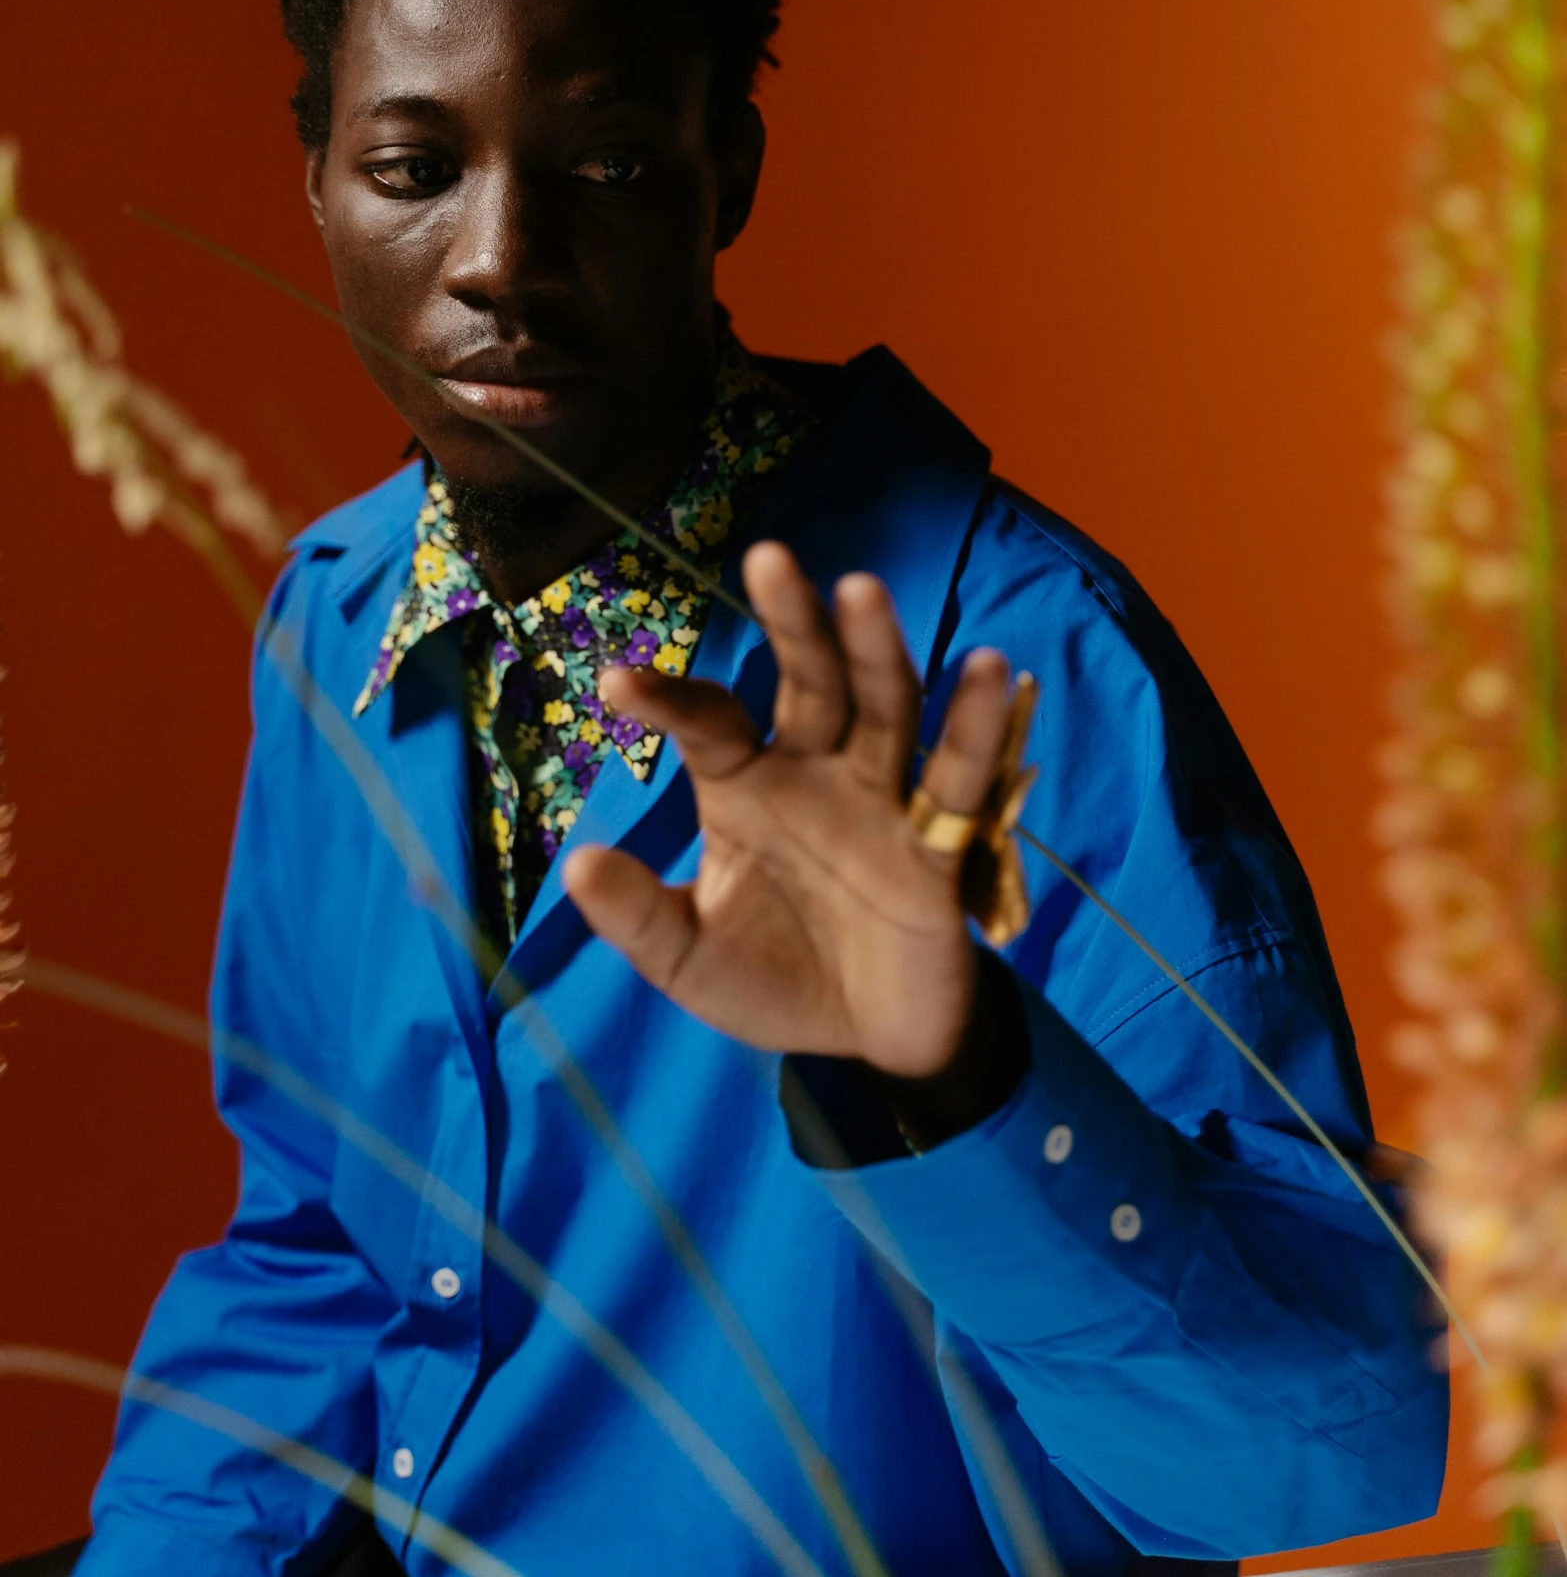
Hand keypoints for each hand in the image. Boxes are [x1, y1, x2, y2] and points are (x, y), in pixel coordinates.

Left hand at [561, 541, 1014, 1078]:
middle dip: (792, 622)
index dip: (669, 699)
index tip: (616, 683)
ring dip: (876, 650)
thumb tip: (575, 867)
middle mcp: (816, 770)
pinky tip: (992, 670)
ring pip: (884, 707)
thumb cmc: (774, 978)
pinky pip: (958, 780)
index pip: (709, 723)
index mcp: (745, 786)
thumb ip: (638, 919)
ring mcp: (881, 797)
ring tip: (863, 590)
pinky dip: (976, 728)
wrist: (870, 1042)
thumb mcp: (690, 960)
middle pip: (809, 681)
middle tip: (768, 557)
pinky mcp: (938, 844)